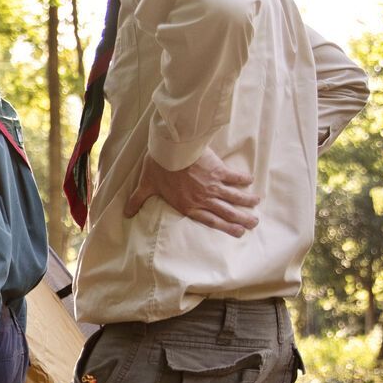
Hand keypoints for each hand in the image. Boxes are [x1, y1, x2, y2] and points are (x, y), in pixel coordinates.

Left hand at [123, 148, 260, 236]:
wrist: (169, 149)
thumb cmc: (157, 167)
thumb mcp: (145, 186)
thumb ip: (138, 200)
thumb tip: (126, 213)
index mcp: (188, 205)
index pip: (210, 220)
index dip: (225, 228)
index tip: (237, 233)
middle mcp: (203, 198)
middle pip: (226, 212)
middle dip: (242, 219)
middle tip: (253, 224)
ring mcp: (212, 185)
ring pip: (234, 197)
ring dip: (247, 202)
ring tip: (257, 206)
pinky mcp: (218, 170)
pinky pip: (234, 177)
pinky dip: (243, 180)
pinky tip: (251, 181)